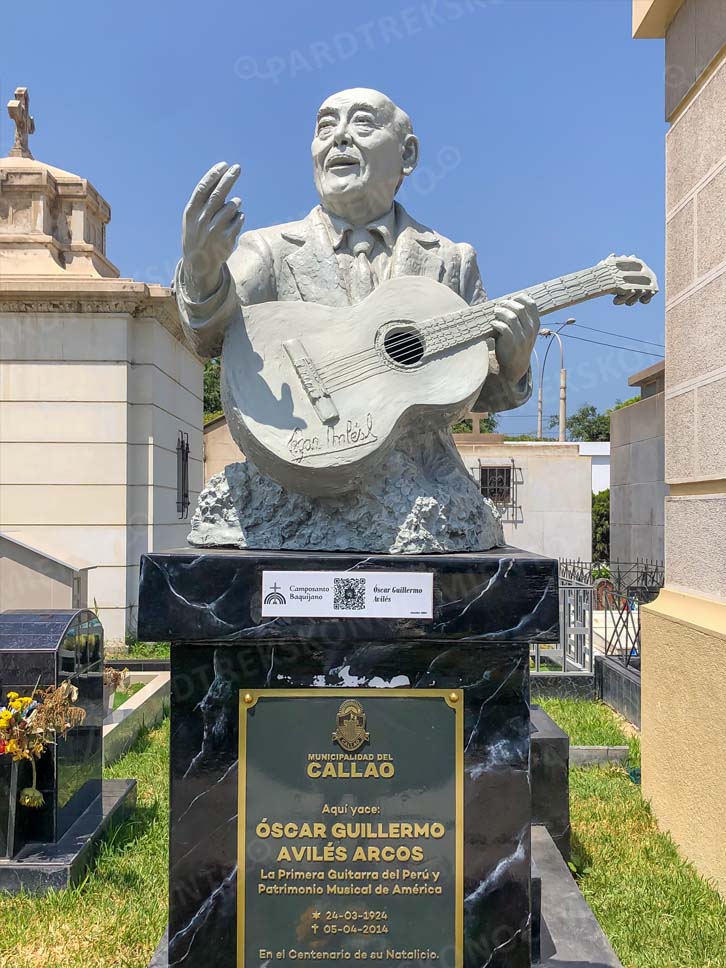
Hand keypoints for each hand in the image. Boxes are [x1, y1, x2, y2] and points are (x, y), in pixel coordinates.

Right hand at [182, 162, 243, 300]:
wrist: (198, 262)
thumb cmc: (197, 232)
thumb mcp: (193, 216)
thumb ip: (205, 200)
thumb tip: (223, 178)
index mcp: (191, 211)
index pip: (204, 188)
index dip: (214, 175)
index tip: (224, 165)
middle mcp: (202, 220)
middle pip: (218, 194)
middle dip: (229, 178)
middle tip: (237, 168)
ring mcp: (214, 230)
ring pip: (232, 206)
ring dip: (235, 203)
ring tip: (232, 207)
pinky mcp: (227, 239)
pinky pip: (239, 219)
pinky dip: (239, 216)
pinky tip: (233, 222)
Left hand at [491, 294, 538, 382]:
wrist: (515, 365)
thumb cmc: (516, 343)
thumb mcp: (525, 330)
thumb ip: (521, 317)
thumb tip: (508, 300)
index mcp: (535, 323)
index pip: (531, 303)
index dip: (519, 297)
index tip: (510, 299)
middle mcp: (531, 329)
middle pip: (519, 308)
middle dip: (506, 304)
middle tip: (498, 306)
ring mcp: (522, 337)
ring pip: (511, 317)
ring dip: (500, 312)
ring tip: (495, 313)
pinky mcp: (512, 343)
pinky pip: (504, 328)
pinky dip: (496, 323)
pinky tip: (493, 324)